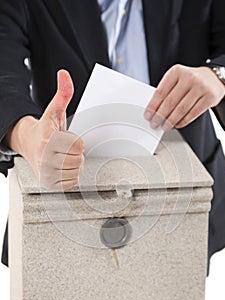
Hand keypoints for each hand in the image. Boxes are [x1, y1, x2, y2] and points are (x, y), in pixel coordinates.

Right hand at [7, 70, 83, 189]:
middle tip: (64, 148)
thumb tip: (64, 74)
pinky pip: (72, 182)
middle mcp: (45, 159)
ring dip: (74, 165)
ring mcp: (46, 174)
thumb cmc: (44, 129)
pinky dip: (70, 176)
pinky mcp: (49, 184)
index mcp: (48, 141)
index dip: (76, 141)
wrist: (29, 145)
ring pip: (77, 172)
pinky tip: (61, 167)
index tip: (65, 138)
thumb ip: (63, 93)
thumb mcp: (54, 110)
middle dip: (75, 153)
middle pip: (79, 160)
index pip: (79, 146)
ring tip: (62, 157)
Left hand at [144, 64, 224, 130]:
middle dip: (160, 116)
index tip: (147, 115)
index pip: (161, 91)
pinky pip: (193, 113)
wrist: (214, 77)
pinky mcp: (210, 97)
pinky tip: (177, 124)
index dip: (153, 106)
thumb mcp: (177, 79)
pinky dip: (183, 121)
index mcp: (177, 71)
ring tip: (165, 126)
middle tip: (154, 123)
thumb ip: (166, 90)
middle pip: (170, 101)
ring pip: (181, 109)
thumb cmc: (191, 80)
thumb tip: (153, 109)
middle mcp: (189, 77)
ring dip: (171, 120)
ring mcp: (201, 87)